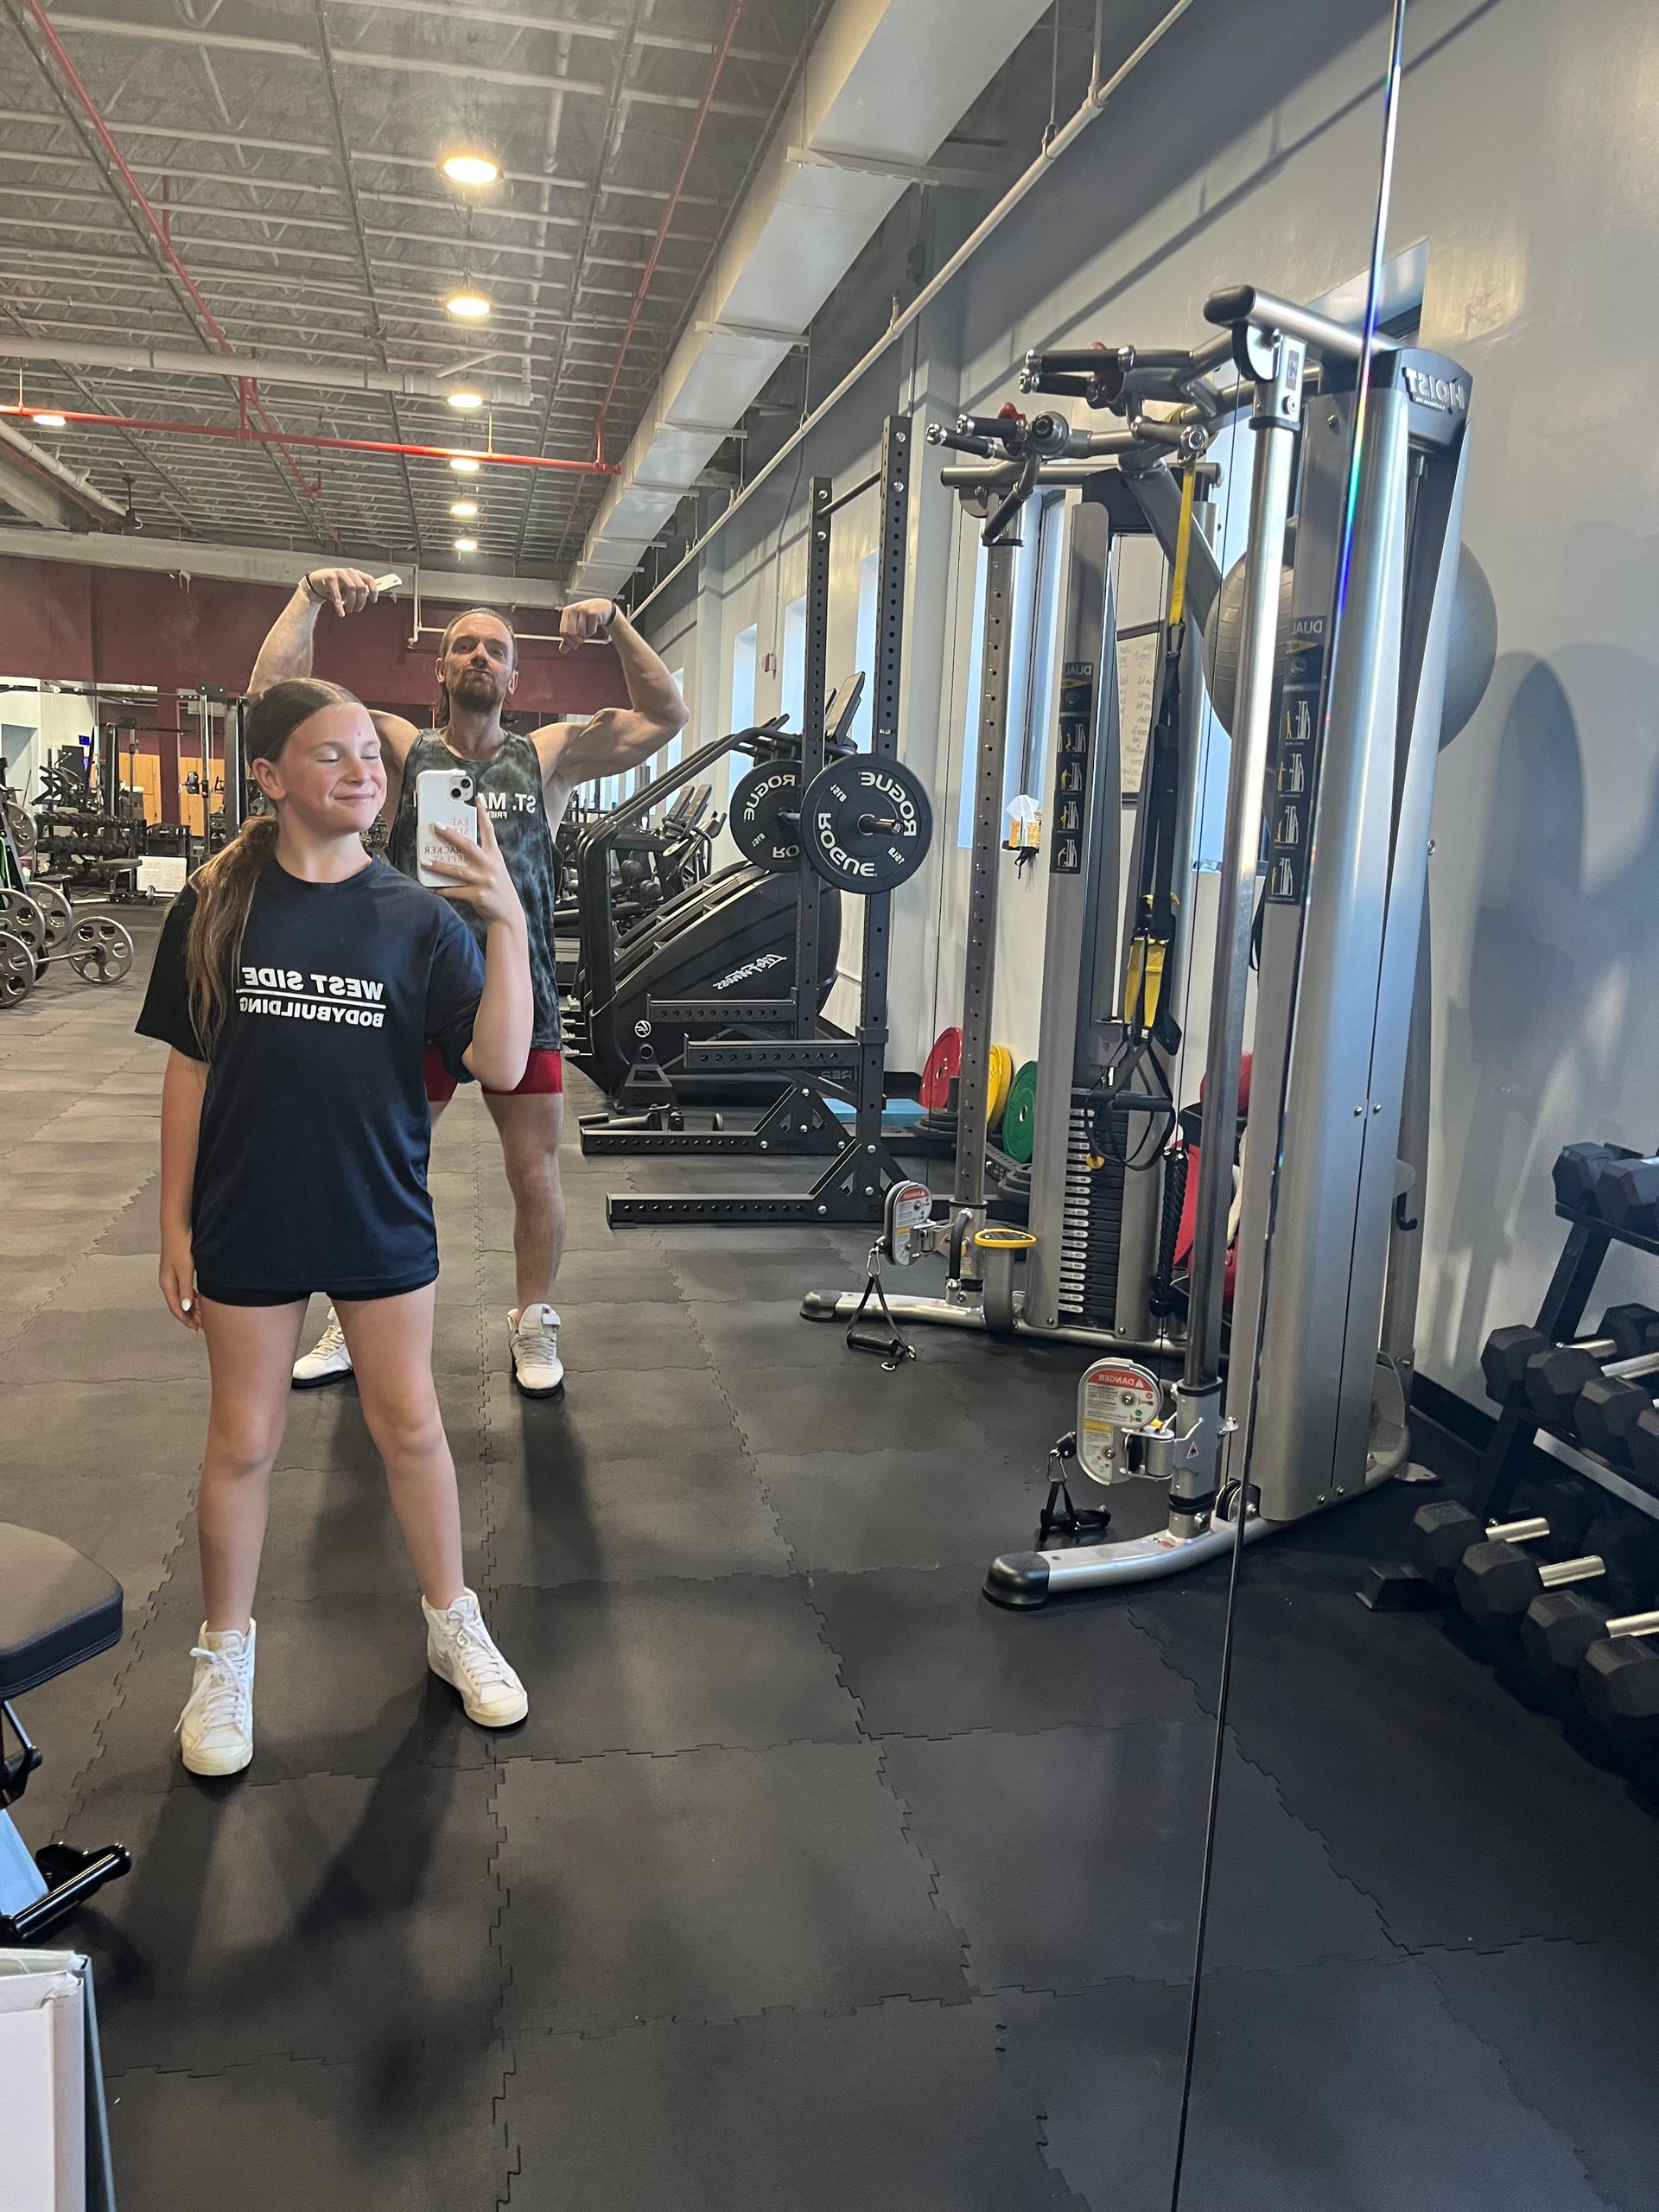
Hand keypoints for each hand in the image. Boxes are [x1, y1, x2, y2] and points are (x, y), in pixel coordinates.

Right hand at [160, 1231, 200, 1330]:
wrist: (176, 1227)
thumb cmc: (180, 1246)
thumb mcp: (185, 1270)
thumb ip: (186, 1290)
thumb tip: (186, 1307)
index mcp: (167, 1284)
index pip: (176, 1307)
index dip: (185, 1319)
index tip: (195, 1328)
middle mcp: (167, 1281)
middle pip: (178, 1304)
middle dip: (189, 1315)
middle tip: (201, 1324)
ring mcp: (171, 1275)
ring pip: (181, 1296)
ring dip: (191, 1306)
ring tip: (202, 1314)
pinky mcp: (177, 1268)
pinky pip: (184, 1288)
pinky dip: (191, 1296)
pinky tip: (199, 1298)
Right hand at [304, 566, 380, 617]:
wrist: (317, 583)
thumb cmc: (335, 586)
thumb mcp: (348, 588)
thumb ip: (359, 590)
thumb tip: (369, 595)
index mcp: (355, 573)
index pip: (369, 579)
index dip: (373, 590)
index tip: (373, 600)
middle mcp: (348, 572)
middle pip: (361, 586)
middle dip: (361, 601)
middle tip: (357, 609)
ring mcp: (339, 574)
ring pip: (351, 589)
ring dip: (351, 603)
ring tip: (349, 610)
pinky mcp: (330, 578)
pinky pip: (337, 595)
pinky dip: (340, 606)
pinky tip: (341, 613)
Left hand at [427, 802, 525, 929]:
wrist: (508, 916)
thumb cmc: (499, 891)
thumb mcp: (496, 870)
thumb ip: (481, 859)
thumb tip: (456, 849)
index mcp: (495, 857)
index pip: (489, 831)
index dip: (483, 814)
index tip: (477, 798)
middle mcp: (490, 866)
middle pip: (468, 846)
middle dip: (451, 835)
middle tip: (436, 825)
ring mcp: (484, 881)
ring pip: (458, 870)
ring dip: (439, 865)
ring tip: (425, 861)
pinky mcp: (477, 896)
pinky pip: (455, 891)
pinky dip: (442, 889)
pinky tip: (431, 887)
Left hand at [558, 598, 616, 652]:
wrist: (602, 607)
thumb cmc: (588, 618)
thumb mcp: (576, 627)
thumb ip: (569, 638)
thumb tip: (562, 650)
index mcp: (566, 611)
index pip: (563, 632)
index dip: (569, 642)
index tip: (574, 645)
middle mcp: (573, 609)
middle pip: (571, 633)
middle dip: (577, 640)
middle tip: (582, 640)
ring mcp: (583, 610)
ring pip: (581, 632)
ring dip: (586, 635)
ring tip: (588, 629)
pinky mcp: (593, 613)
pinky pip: (591, 630)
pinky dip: (593, 631)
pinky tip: (594, 625)